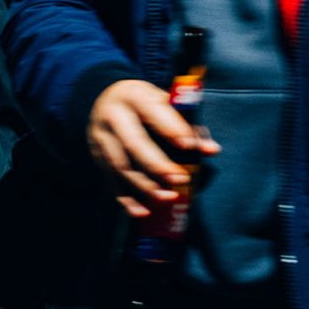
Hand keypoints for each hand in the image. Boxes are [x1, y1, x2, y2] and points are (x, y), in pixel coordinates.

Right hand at [87, 79, 219, 217]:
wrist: (105, 100)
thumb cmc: (145, 104)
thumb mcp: (164, 104)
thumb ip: (188, 126)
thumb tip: (211, 150)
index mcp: (134, 96)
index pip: (152, 110)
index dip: (171, 128)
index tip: (190, 146)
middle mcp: (113, 116)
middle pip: (133, 143)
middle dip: (157, 164)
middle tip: (180, 179)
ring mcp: (101, 138)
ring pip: (120, 166)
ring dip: (144, 186)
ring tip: (167, 198)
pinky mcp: (97, 157)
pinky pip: (110, 181)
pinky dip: (126, 199)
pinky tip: (141, 212)